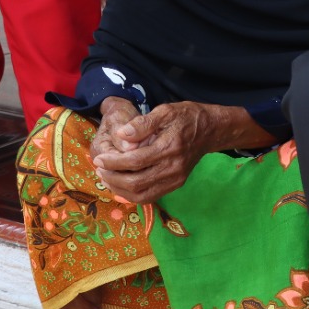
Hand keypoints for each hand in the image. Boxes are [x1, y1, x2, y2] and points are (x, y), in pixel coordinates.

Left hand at [91, 100, 223, 203]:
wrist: (210, 130)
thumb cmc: (186, 117)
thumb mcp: (165, 111)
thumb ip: (142, 123)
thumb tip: (121, 135)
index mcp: (169, 148)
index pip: (135, 161)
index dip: (113, 162)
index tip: (99, 158)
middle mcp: (173, 168)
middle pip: (136, 182)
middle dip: (113, 177)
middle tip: (98, 168)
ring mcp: (175, 179)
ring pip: (142, 195)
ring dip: (120, 189)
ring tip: (106, 177)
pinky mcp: (175, 185)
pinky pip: (150, 196)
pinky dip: (132, 195)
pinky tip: (120, 184)